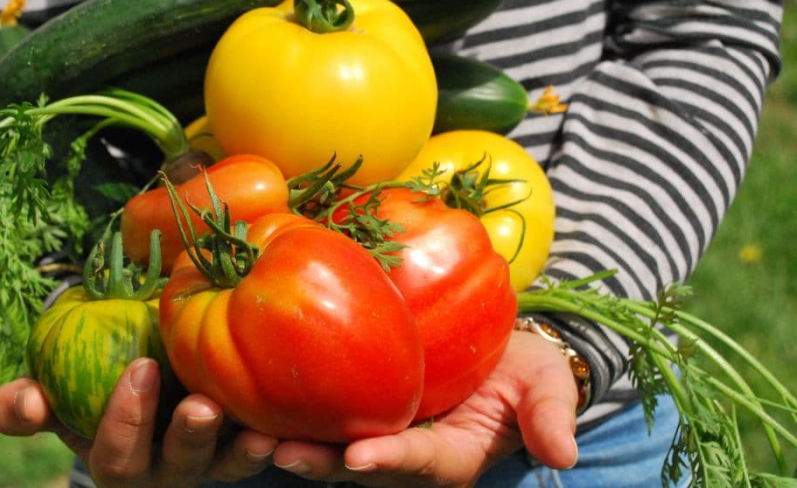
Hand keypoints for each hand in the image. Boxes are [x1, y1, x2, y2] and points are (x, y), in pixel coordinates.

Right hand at [0, 358, 277, 486]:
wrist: (144, 380)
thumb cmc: (92, 389)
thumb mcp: (55, 398)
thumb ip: (25, 405)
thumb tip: (24, 402)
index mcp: (119, 460)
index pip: (117, 455)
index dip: (125, 419)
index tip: (139, 367)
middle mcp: (166, 471)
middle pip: (179, 467)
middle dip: (188, 438)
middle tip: (201, 406)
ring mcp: (209, 463)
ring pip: (226, 465)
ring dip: (241, 450)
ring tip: (258, 432)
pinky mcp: (245, 446)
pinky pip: (264, 450)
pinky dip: (278, 439)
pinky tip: (288, 422)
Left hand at [269, 331, 579, 486]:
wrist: (497, 349)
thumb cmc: (524, 368)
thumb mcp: (546, 386)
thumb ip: (549, 416)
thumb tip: (564, 454)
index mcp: (451, 455)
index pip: (420, 463)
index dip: (391, 461)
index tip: (360, 458)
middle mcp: (405, 453)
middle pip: (358, 465)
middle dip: (321, 463)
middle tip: (280, 453)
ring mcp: (378, 432)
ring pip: (329, 444)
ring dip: (292, 442)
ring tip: (250, 433)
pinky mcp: (356, 406)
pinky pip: (322, 411)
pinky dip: (289, 408)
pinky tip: (250, 394)